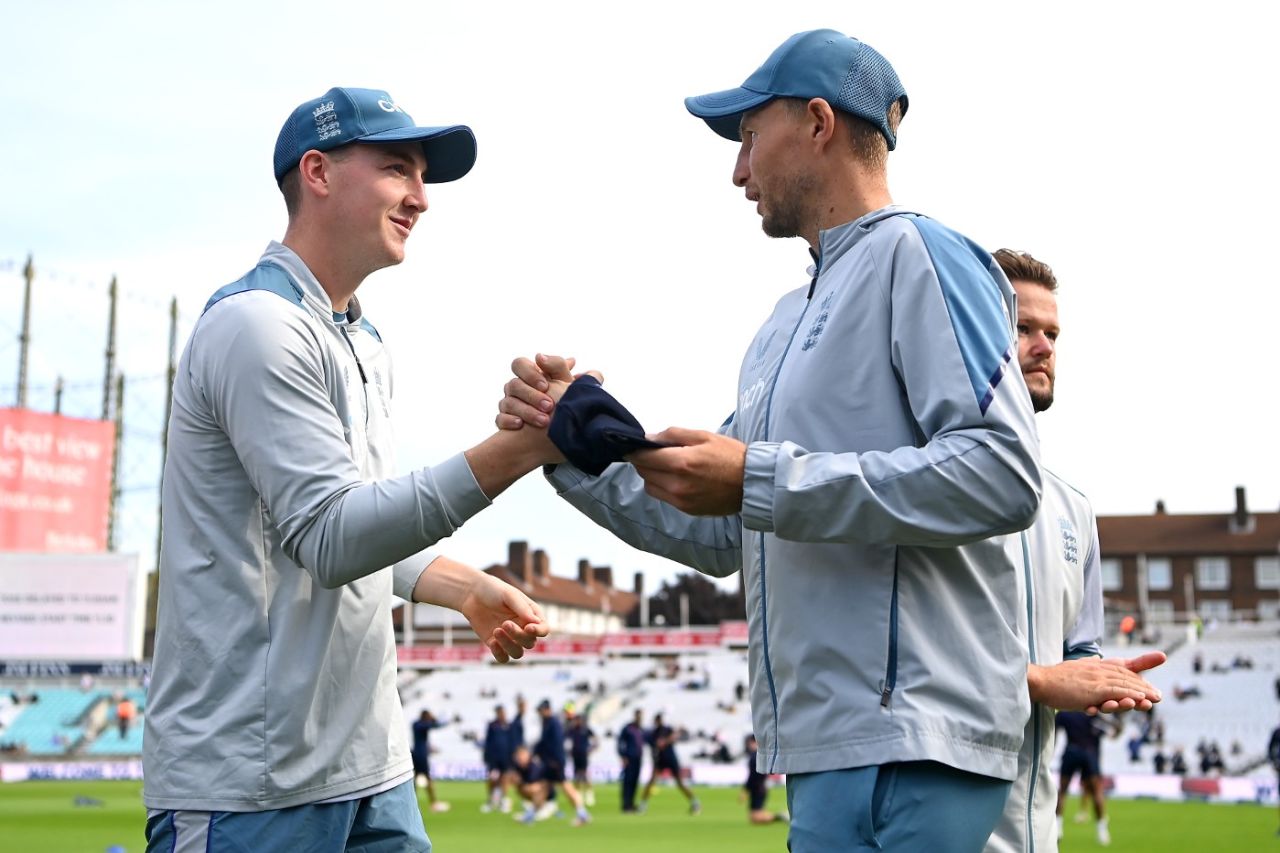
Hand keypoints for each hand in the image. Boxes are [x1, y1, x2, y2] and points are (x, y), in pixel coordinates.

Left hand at [458, 572, 550, 662]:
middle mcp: (523, 628)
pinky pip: (503, 658)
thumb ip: (522, 608)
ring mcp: (510, 638)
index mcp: (531, 615)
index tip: (528, 628)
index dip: (539, 631)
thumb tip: (536, 622)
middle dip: (518, 635)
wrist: (472, 594)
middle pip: (530, 642)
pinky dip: (500, 654)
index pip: (543, 629)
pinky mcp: (496, 644)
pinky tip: (493, 643)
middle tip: (505, 623)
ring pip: (517, 653)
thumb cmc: (493, 590)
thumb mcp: (509, 595)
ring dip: (509, 645)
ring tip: (496, 631)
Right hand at [496, 354, 601, 429]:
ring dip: (526, 411)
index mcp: (529, 374)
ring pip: (508, 403)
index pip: (519, 364)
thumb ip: (558, 366)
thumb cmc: (566, 400)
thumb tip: (546, 358)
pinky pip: (500, 419)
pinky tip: (520, 425)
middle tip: (549, 406)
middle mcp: (516, 387)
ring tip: (543, 421)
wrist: (565, 427)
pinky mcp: (505, 420)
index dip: (530, 373)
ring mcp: (509, 403)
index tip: (546, 385)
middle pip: (513, 385)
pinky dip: (509, 420)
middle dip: (531, 395)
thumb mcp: (566, 383)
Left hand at [628, 428, 746, 515]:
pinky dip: (664, 486)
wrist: (752, 483)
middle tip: (652, 453)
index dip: (634, 451)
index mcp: (681, 463)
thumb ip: (673, 435)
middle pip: (644, 472)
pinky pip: (664, 497)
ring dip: (651, 475)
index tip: (630, 446)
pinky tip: (677, 478)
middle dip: (643, 461)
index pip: (644, 458)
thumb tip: (649, 437)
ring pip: (650, 487)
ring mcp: (681, 500)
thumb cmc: (730, 455)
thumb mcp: (703, 436)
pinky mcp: (687, 510)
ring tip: (665, 466)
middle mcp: (677, 485)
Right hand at [1027, 651, 1165, 713]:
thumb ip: (1086, 665)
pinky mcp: (1093, 689)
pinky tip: (1139, 699)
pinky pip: (1116, 691)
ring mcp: (1096, 679)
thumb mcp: (1075, 669)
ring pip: (1125, 684)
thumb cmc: (1054, 679)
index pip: (1120, 668)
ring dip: (1142, 693)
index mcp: (1094, 665)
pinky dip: (1129, 694)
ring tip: (1155, 699)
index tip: (1149, 686)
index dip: (1136, 675)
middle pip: (1126, 676)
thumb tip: (1093, 658)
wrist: (1040, 681)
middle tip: (1159, 696)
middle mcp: (1097, 669)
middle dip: (1144, 686)